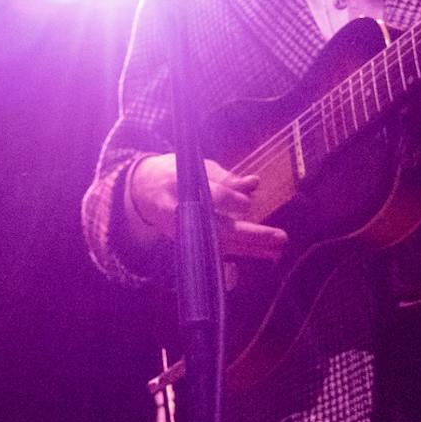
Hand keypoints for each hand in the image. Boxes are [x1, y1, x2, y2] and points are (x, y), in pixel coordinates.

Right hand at [127, 154, 287, 261]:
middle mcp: (183, 214)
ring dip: (252, 249)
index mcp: (181, 188)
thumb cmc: (173, 174)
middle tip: (280, 237)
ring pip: (222, 244)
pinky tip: (264, 253)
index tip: (248, 202)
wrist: (140, 191)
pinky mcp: (189, 241)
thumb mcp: (197, 168)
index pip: (211, 196)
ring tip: (278, 251)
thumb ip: (226, 178)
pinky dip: (241, 251)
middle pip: (220, 229)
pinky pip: (217, 249)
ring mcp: (184, 232)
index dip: (231, 199)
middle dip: (251, 235)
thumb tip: (254, 184)